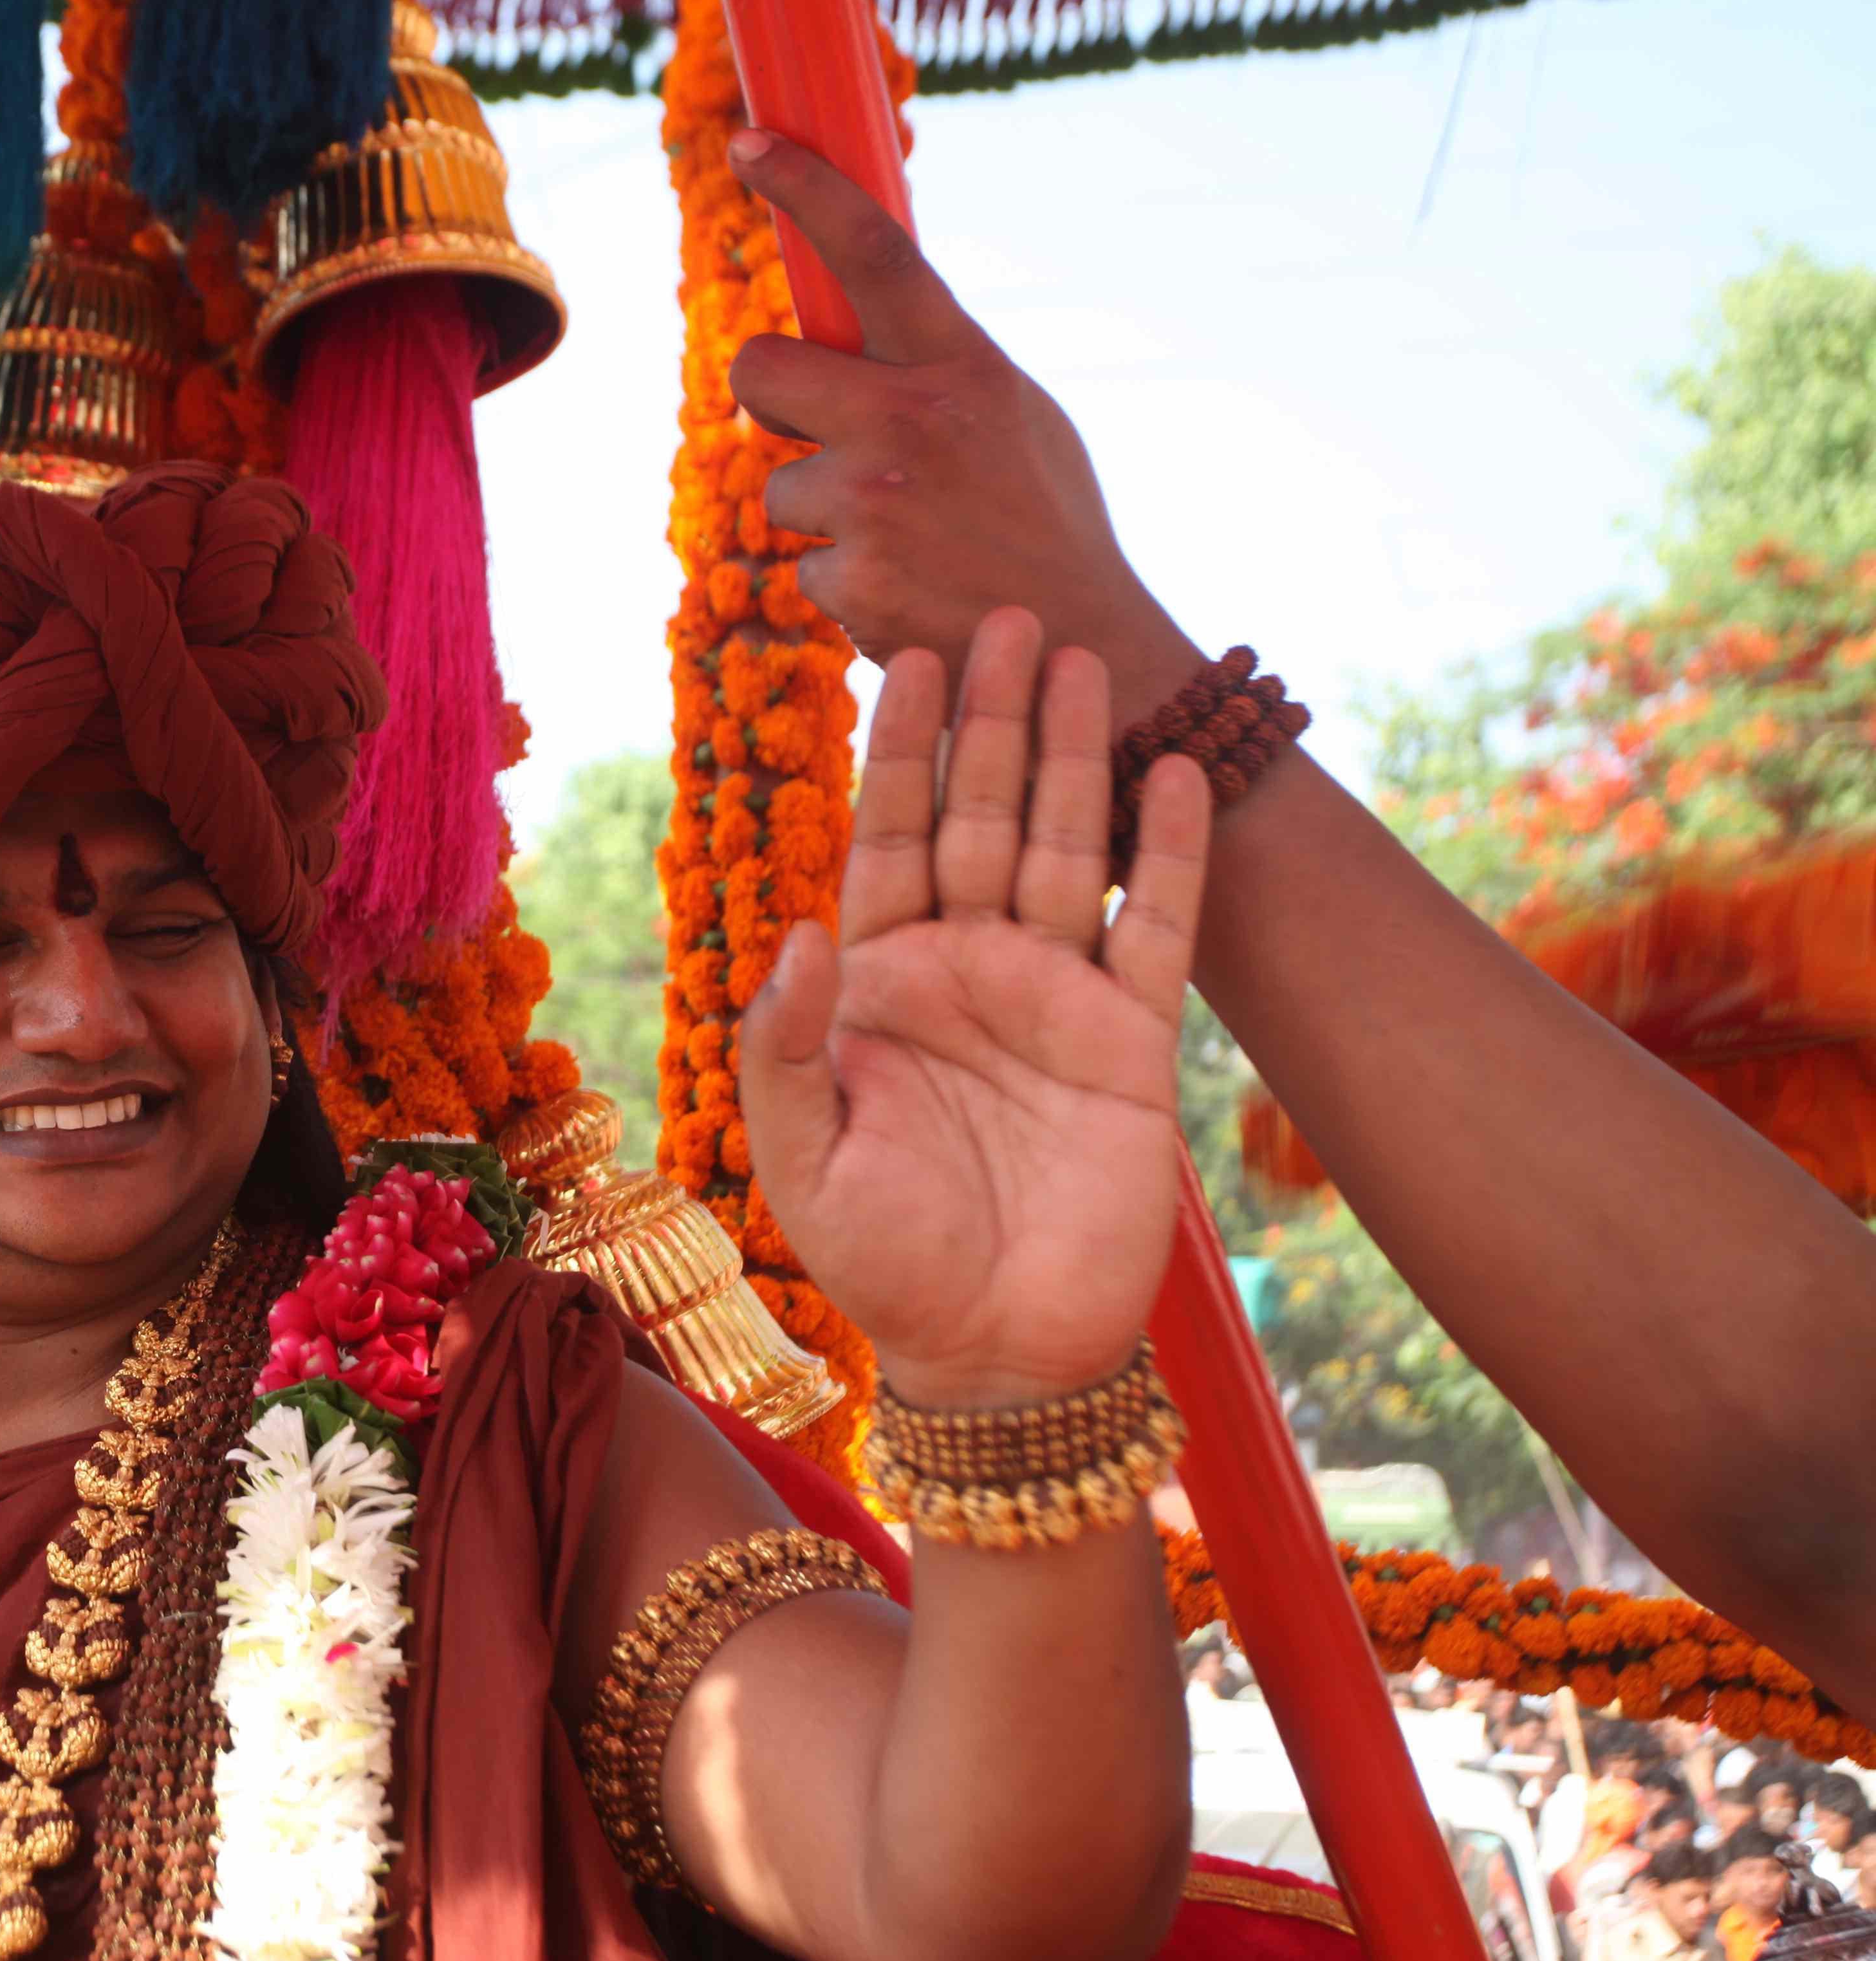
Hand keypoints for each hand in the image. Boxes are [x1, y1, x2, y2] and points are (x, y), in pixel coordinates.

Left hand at [720, 130, 1202, 721]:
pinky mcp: (852, 575)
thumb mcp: (1017, 422)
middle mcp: (912, 419)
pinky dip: (845, 587)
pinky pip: (805, 567)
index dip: (807, 188)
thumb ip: (942, 375)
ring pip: (780, 485)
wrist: (1077, 652)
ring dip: (825, 518)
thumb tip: (868, 336)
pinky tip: (907, 596)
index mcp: (963, 366)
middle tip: (819, 432)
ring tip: (908, 546)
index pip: (876, 253)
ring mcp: (876, 499)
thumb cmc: (1044, 531)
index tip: (749, 143)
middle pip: (760, 370)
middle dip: (771, 399)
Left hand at [744, 611, 1205, 1407]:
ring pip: (1067, 847)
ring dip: (1073, 755)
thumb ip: (787, 1046)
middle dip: (988, 719)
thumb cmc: (883, 1260)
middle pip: (981, 817)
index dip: (896, 752)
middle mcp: (967, 971)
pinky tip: (1173, 771)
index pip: (886, 841)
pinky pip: (1153, 926)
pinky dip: (1168, 852)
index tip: (899, 656)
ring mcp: (1053, 998)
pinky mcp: (1133, 1039)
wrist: (995, 1348)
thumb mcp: (802, 1156)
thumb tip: (802, 933)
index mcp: (879, 987)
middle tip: (1000, 612)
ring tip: (1078, 655)